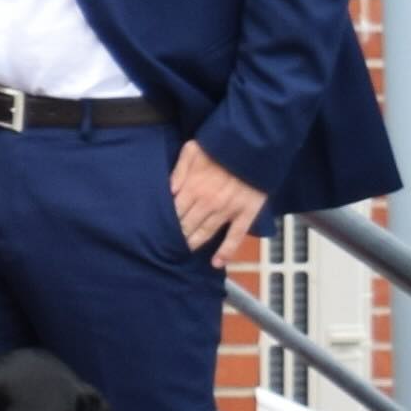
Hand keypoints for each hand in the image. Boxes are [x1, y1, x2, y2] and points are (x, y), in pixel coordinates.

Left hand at [171, 139, 265, 258]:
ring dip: (193, 243)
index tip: (158, 231)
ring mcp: (228, 210)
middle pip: (187, 225)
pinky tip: (216, 263)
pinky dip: (226, 251)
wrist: (252, 147)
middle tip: (167, 246)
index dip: (166, 222)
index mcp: (193, 187)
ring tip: (183, 252)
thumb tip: (169, 191)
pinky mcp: (246, 214)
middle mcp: (208, 203)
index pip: (175, 212)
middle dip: (176, 236)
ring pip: (206, 232)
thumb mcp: (192, 150)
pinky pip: (235, 236)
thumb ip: (179, 170)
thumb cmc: (220, 147)